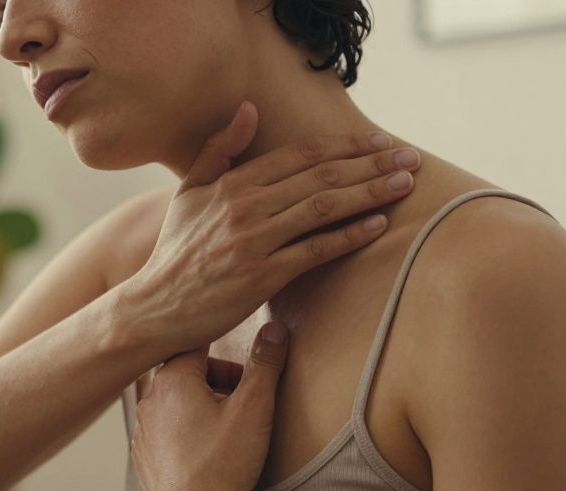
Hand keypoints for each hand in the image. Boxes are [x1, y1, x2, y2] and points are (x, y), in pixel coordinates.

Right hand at [119, 100, 419, 357]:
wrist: (156, 306)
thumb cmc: (176, 251)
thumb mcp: (190, 193)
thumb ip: (220, 150)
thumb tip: (249, 108)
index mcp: (231, 184)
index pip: (299, 156)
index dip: (344, 147)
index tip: (379, 144)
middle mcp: (244, 208)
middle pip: (320, 177)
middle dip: (370, 165)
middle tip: (410, 159)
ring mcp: (253, 242)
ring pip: (322, 208)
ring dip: (369, 193)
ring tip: (404, 185)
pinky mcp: (261, 277)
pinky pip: (315, 250)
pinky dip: (349, 235)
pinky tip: (377, 224)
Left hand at [129, 321, 289, 490]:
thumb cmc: (224, 463)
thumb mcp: (254, 407)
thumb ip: (265, 363)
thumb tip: (276, 328)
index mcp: (172, 379)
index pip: (197, 343)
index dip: (225, 349)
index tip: (243, 363)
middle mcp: (149, 400)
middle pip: (186, 373)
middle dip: (218, 380)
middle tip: (245, 399)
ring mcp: (143, 431)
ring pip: (175, 403)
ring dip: (201, 406)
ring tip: (229, 428)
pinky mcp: (143, 459)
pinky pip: (166, 432)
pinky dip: (187, 433)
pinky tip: (208, 453)